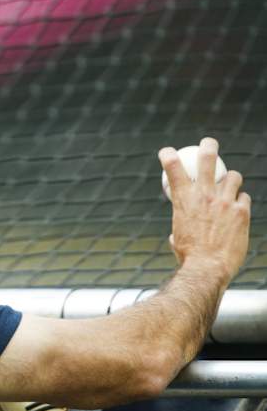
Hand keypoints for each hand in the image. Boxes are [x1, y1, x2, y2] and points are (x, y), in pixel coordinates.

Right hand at [158, 137, 250, 280]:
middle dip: (208, 146)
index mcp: (183, 200)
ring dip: (231, 178)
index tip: (167, 151)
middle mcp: (204, 195)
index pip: (173, 168)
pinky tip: (238, 209)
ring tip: (230, 183)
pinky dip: (240, 202)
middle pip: (207, 160)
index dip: (169, 155)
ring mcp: (225, 201)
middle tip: (208, 142)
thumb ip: (179, 229)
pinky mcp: (241, 212)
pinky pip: (244, 199)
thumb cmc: (188, 256)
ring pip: (233, 176)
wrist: (208, 268)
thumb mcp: (177, 238)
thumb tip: (176, 235)